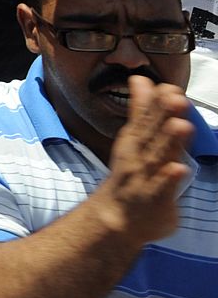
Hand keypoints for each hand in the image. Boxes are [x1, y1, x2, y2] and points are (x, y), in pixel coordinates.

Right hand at [96, 75, 192, 244]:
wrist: (116, 219)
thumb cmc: (131, 175)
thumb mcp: (133, 139)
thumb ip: (141, 110)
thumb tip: (141, 79)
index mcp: (136, 141)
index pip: (145, 118)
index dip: (156, 103)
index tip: (168, 87)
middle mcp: (139, 156)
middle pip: (152, 133)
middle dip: (163, 115)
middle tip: (175, 97)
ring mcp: (146, 178)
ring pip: (158, 157)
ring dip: (169, 141)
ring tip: (180, 125)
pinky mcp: (157, 200)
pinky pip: (163, 188)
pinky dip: (169, 178)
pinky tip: (179, 169)